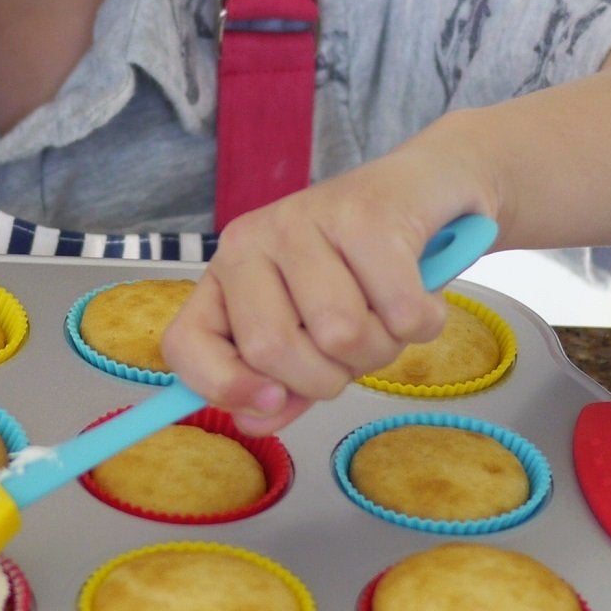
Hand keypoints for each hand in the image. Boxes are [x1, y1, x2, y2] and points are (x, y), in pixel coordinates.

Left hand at [162, 138, 494, 436]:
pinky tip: (421, 294)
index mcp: (227, 273)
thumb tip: (253, 421)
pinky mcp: (367, 216)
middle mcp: (252, 241)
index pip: (186, 344)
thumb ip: (279, 382)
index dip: (224, 388)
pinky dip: (424, 323)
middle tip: (355, 347)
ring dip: (383, 347)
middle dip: (330, 375)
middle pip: (272, 351)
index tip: (273, 400)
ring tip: (389, 313)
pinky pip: (401, 314)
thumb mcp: (309, 330)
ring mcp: (304, 221)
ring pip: (341, 336)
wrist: (423, 189)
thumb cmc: (360, 268)